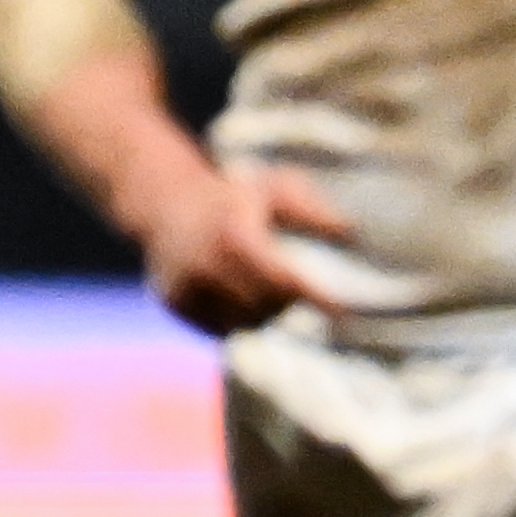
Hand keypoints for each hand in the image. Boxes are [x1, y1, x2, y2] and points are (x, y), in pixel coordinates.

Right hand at [117, 147, 348, 336]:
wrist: (164, 204)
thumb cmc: (234, 196)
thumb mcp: (275, 189)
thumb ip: (312, 210)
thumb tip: (350, 234)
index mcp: (234, 234)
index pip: (283, 278)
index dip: (314, 298)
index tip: (343, 313)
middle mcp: (206, 264)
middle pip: (266, 305)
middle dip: (288, 300)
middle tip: (295, 286)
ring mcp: (186, 286)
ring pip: (244, 320)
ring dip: (265, 312)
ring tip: (263, 284)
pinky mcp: (176, 303)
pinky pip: (220, 327)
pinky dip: (238, 317)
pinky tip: (238, 293)